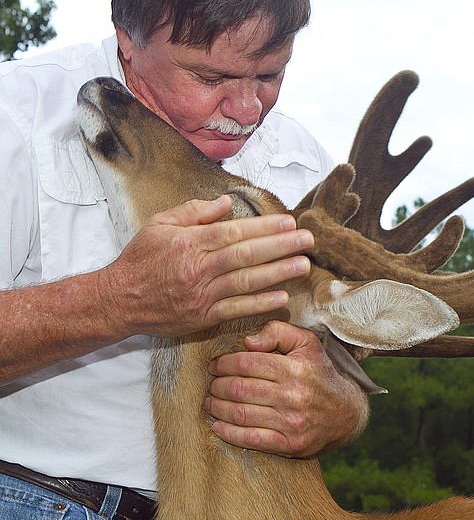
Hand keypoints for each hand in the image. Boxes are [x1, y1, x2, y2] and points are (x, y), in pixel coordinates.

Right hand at [98, 196, 313, 337]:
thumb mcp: (160, 224)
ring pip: (246, 282)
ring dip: (278, 273)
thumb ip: (194, 211)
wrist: (119, 300)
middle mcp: (198, 268)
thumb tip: (226, 202)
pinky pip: (236, 309)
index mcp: (190, 243)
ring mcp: (202, 295)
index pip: (235, 232)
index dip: (265, 228)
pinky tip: (282, 297)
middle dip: (281, 247)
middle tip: (308, 240)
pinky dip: (260, 304)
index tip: (289, 223)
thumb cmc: (140, 259)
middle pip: (246, 255)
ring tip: (303, 265)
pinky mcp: (203, 317)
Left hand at [204, 320, 368, 456]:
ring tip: (210, 402)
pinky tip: (217, 426)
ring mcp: (291, 423)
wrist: (345, 413)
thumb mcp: (306, 342)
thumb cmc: (318, 373)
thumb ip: (277, 332)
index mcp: (295, 368)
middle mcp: (293, 396)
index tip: (214, 366)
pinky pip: (251, 440)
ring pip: (241, 414)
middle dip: (217, 386)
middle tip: (211, 385)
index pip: (246, 363)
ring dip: (218, 408)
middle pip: (239, 389)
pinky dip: (229, 433)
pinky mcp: (290, 445)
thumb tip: (247, 342)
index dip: (223, 364)